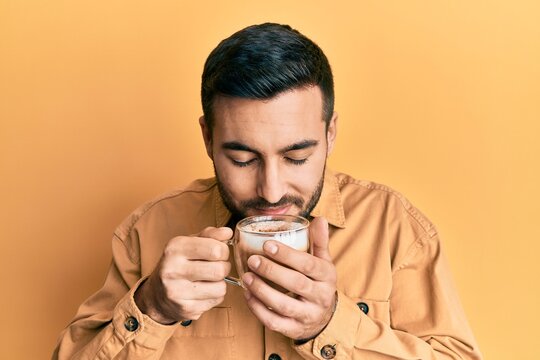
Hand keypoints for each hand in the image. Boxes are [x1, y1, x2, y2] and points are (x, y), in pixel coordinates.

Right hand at [134, 227, 231, 323]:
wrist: (156, 295)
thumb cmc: (178, 264)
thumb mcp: (189, 243)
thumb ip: (210, 235)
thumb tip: (228, 232)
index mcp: (175, 248)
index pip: (215, 249)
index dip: (223, 250)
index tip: (218, 252)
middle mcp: (173, 270)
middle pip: (219, 270)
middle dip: (224, 267)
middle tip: (216, 266)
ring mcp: (178, 292)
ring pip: (220, 287)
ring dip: (220, 283)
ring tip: (209, 279)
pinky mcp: (186, 309)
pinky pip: (216, 301)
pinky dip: (215, 295)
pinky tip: (203, 291)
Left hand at [241, 217, 336, 339]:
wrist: (324, 317)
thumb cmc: (318, 282)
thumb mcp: (323, 261)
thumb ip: (319, 241)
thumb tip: (319, 218)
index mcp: (327, 277)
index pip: (308, 264)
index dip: (287, 255)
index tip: (266, 244)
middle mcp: (320, 297)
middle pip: (296, 284)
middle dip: (272, 271)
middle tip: (253, 260)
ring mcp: (307, 315)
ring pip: (284, 305)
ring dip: (262, 291)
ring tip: (247, 277)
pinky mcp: (294, 329)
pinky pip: (274, 322)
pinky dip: (258, 310)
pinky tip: (248, 295)